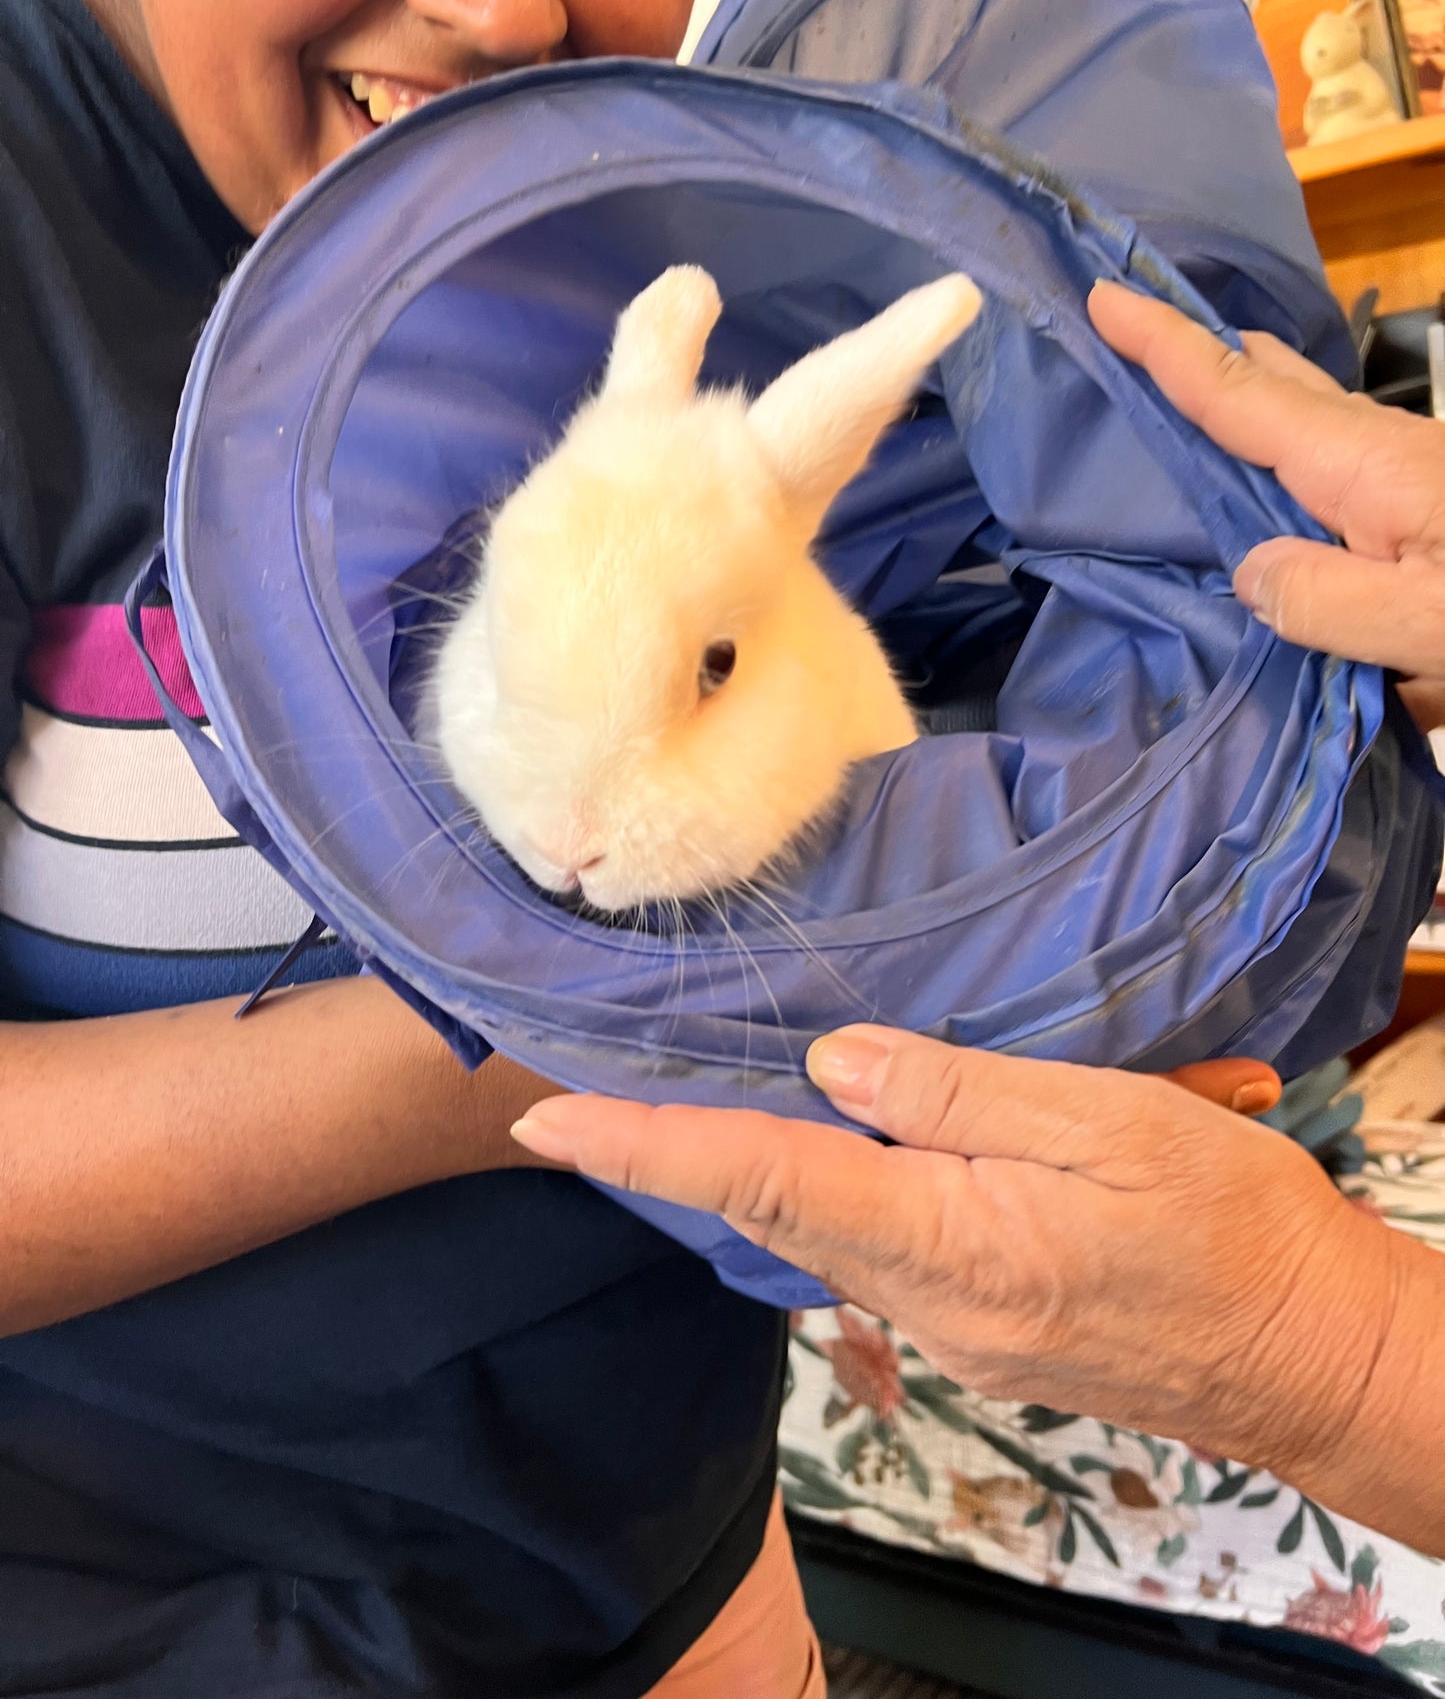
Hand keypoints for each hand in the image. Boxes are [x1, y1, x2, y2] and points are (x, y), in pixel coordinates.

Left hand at [510, 1032, 1376, 1467]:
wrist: (1309, 1355)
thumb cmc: (1232, 1231)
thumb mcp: (1113, 1127)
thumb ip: (964, 1095)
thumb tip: (837, 1063)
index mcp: (951, 1241)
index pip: (764, 1177)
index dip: (648, 1147)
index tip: (551, 1121)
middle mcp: (927, 1297)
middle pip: (768, 1208)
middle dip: (669, 1151)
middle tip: (588, 1084)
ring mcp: (951, 1321)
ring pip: (814, 1227)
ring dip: (740, 1163)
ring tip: (680, 1090)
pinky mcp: (979, 1321)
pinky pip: (869, 1244)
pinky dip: (819, 1186)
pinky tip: (823, 1134)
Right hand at [1088, 281, 1444, 710]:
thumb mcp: (1436, 626)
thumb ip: (1331, 602)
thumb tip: (1250, 570)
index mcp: (1368, 471)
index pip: (1241, 394)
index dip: (1166, 347)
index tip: (1103, 293)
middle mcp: (1384, 464)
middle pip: (1277, 390)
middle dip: (1208, 357)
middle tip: (1138, 326)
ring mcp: (1416, 490)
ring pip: (1314, 438)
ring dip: (1255, 414)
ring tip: (1197, 402)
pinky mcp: (1437, 524)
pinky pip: (1350, 491)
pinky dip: (1302, 475)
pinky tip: (1290, 509)